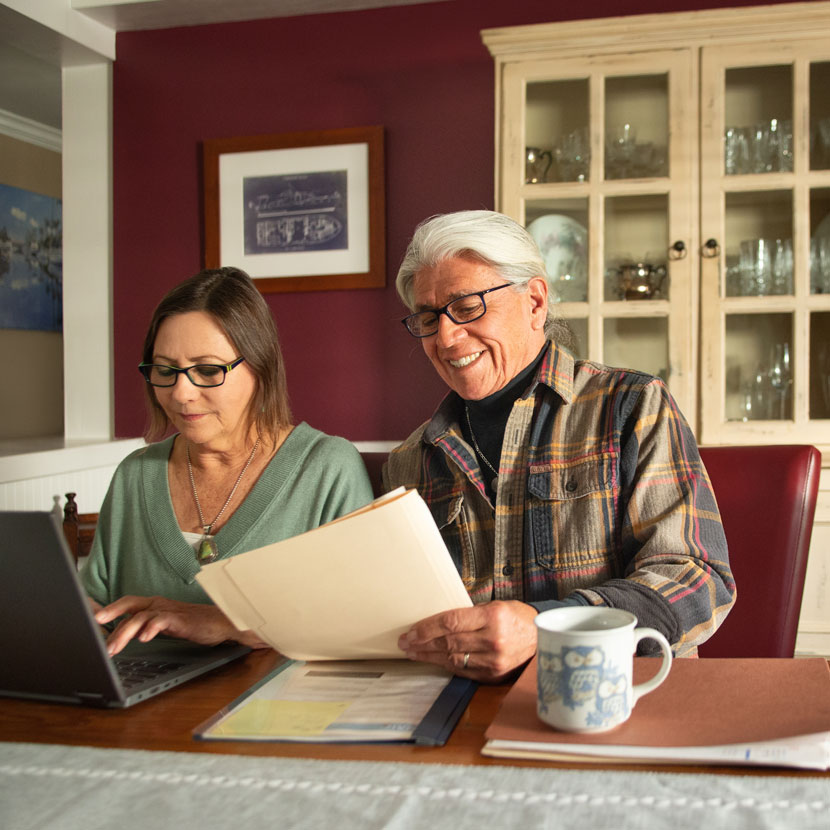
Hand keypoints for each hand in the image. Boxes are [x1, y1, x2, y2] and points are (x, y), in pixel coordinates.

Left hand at [94, 595, 269, 655]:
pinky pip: (161, 621)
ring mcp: (169, 611)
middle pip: (129, 606)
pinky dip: (150, 629)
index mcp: (154, 605)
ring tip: (113, 649)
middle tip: (93, 627)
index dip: (108, 609)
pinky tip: (143, 639)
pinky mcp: (180, 620)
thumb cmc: (194, 624)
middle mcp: (159, 604)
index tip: (89, 620)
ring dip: (123, 633)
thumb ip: (146, 627)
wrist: (222, 623)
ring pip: (140, 617)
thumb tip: (123, 637)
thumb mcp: (166, 625)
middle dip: (109, 615)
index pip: (127, 604)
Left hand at [397, 600, 538, 682]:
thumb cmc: (516, 617)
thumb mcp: (495, 606)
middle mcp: (493, 640)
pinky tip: (433, 660)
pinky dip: (445, 665)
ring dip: (429, 656)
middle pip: (449, 642)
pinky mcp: (493, 675)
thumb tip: (437, 621)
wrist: (542, 639)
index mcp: (493, 617)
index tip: (411, 630)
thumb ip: (469, 614)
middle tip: (405, 642)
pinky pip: (463, 670)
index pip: (451, 622)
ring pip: (452, 658)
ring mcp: (494, 661)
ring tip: (413, 652)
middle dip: (422, 643)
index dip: (427, 627)